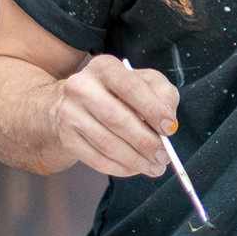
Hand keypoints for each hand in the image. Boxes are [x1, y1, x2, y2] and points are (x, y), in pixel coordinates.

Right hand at [50, 54, 178, 178]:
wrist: (80, 103)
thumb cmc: (120, 93)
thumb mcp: (146, 82)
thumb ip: (163, 95)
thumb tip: (167, 123)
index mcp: (104, 67)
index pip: (130, 87)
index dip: (152, 109)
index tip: (169, 128)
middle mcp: (81, 87)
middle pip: (117, 119)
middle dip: (146, 142)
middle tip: (165, 156)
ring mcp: (69, 113)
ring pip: (107, 144)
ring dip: (136, 160)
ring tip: (155, 167)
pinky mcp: (67, 138)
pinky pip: (96, 160)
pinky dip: (120, 168)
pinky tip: (135, 168)